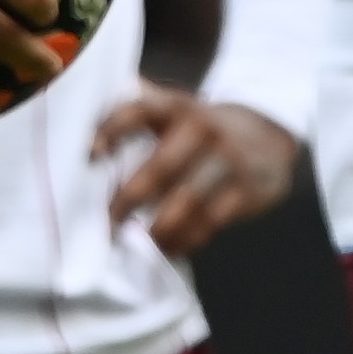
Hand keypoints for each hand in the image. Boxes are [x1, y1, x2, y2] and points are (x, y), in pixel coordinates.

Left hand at [95, 91, 299, 256]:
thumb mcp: (176, 109)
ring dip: (157, 228)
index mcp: (177, 106)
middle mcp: (203, 128)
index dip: (113, 130)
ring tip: (138, 242)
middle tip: (109, 222)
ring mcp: (229, 159)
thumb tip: (83, 109)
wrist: (269, 134)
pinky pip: (210, 221)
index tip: (92, 155)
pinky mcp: (248, 189)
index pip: (140, 110)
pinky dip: (186, 239)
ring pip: (186, 201)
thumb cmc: (202, 128)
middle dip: (128, 200)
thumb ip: (138, 107)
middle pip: (160, 168)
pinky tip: (170, 247)